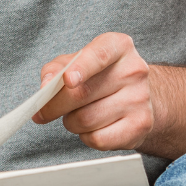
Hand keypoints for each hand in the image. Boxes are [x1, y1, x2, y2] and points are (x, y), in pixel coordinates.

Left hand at [34, 32, 154, 151]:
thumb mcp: (76, 61)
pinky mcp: (141, 125)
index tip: (67, 80)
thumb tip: (46, 85)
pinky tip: (93, 127)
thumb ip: (57, 68)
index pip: (98, 55)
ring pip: (86, 120)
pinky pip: (98, 139)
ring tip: (77, 115)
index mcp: (118, 46)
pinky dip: (86, 136)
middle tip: (44, 111)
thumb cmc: (99, 76)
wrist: (136, 96)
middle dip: (54, 106)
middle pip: (82, 93)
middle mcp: (134, 70)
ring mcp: (140, 99)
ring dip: (71, 122)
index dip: (81, 68)